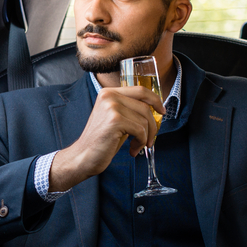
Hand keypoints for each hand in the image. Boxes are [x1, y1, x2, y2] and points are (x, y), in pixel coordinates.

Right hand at [49, 85, 164, 191]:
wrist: (83, 157)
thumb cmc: (101, 141)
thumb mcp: (116, 119)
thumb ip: (130, 109)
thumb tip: (154, 109)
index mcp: (108, 92)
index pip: (140, 90)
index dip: (155, 99)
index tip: (162, 110)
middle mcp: (109, 96)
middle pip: (145, 106)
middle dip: (152, 125)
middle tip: (149, 139)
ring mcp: (111, 107)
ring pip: (144, 119)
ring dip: (145, 137)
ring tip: (136, 146)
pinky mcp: (115, 121)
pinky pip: (140, 130)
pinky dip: (140, 142)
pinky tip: (132, 149)